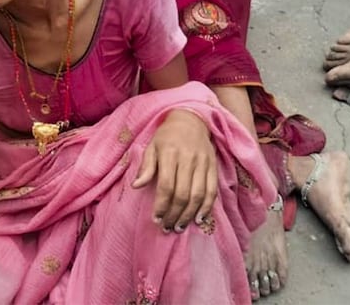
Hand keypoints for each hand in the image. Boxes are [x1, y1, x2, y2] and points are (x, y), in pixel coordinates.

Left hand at [131, 109, 217, 231]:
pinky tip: (199, 219)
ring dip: (189, 215)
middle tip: (167, 228)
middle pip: (183, 193)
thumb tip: (136, 186)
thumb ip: (145, 167)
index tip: (155, 218)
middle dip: (174, 214)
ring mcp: (203, 164)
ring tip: (180, 227)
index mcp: (170, 154)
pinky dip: (206, 207)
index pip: (166, 185)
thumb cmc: (166, 136)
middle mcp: (188, 159)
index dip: (161, 204)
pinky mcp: (213, 167)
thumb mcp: (151, 147)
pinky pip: (212, 191)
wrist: (191, 120)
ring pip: (198, 195)